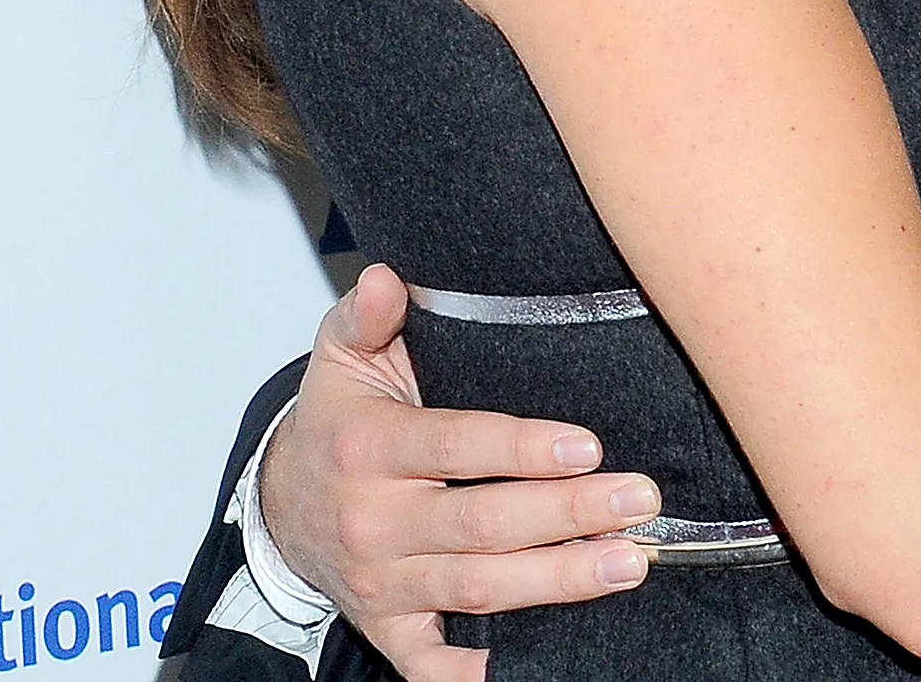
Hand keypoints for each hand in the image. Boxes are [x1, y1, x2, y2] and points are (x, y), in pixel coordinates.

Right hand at [262, 264, 660, 681]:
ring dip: (559, 581)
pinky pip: (434, 664)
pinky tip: (545, 657)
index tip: (588, 445)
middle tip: (639, 502)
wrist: (281, 502)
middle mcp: (376, 522)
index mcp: (369, 449)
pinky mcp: (387, 629)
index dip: (524, 449)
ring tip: (629, 562)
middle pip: (483, 524)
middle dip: (569, 515)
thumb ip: (368, 313)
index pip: (458, 447)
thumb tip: (388, 278)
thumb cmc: (336, 419)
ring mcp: (382, 584)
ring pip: (479, 588)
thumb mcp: (341, 355)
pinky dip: (480, 670)